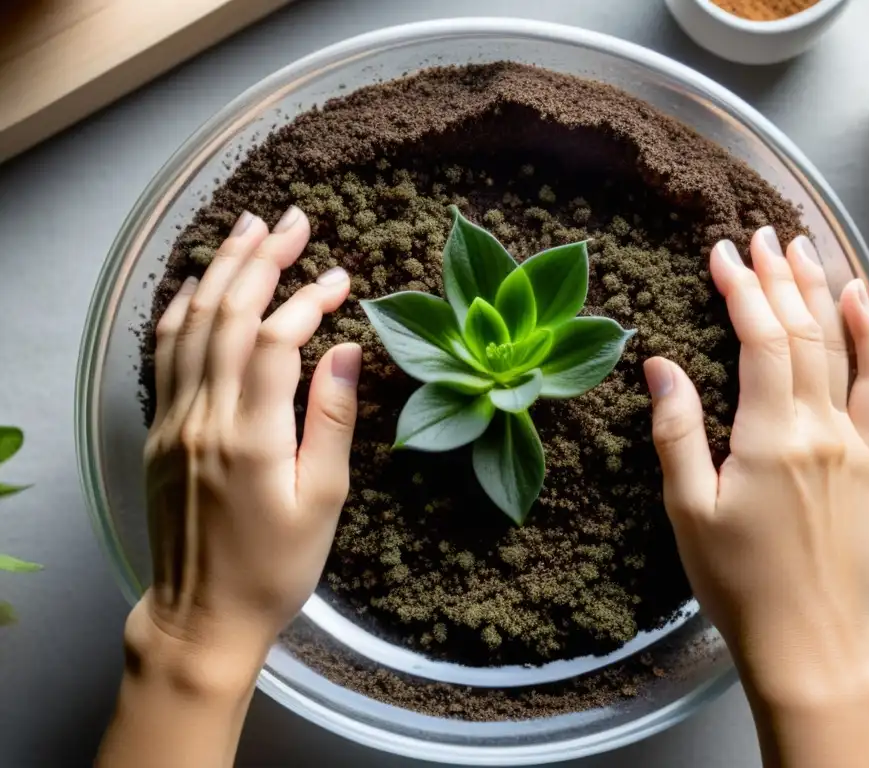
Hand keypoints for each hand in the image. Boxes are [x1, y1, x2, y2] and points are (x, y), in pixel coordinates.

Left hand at [139, 206, 360, 657]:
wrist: (201, 615)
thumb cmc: (275, 567)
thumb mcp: (323, 501)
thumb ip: (334, 420)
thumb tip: (351, 351)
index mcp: (252, 436)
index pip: (278, 340)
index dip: (310, 299)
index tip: (342, 279)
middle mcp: (205, 417)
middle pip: (229, 315)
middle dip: (263, 259)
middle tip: (295, 220)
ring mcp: (174, 420)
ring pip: (191, 324)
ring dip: (221, 270)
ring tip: (250, 228)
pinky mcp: (160, 430)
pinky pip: (164, 352)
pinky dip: (183, 309)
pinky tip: (201, 286)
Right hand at [646, 227, 868, 708]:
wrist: (810, 642)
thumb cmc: (738, 582)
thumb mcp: (688, 509)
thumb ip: (677, 431)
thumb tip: (658, 364)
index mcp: (771, 436)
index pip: (761, 339)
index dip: (741, 289)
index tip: (720, 253)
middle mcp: (819, 428)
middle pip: (803, 332)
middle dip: (779, 277)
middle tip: (759, 234)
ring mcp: (852, 443)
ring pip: (841, 349)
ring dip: (821, 293)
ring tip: (804, 248)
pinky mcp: (868, 462)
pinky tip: (860, 305)